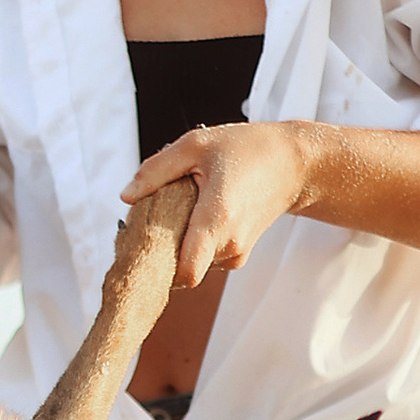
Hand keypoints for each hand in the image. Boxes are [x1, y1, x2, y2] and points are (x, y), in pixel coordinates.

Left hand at [124, 121, 309, 290]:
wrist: (293, 165)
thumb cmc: (246, 150)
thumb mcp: (196, 146)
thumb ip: (156, 171)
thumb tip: (126, 196)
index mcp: (217, 219)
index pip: (186, 273)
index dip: (160, 271)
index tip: (144, 252)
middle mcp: (229, 244)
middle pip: (180, 266)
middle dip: (164, 246)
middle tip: (157, 214)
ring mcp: (236, 253)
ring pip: (192, 263)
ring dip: (180, 242)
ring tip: (185, 206)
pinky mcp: (238, 255)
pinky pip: (205, 258)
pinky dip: (195, 242)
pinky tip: (198, 214)